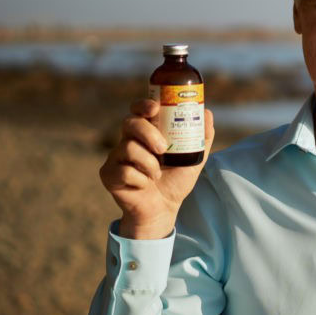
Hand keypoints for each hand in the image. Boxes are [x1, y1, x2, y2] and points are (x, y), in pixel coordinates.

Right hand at [99, 99, 215, 238]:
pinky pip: (123, 170)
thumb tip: (207, 112)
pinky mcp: (108, 174)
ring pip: (128, 148)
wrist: (163, 209)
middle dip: (148, 133)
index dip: (143, 104)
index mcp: (146, 132)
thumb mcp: (194, 158)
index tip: (155, 108)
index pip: (139, 109)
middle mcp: (128, 140)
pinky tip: (143, 186)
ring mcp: (116, 156)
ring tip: (156, 175)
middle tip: (163, 149)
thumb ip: (202, 137)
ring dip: (149, 164)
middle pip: (130, 122)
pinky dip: (140, 180)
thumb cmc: (175, 181)